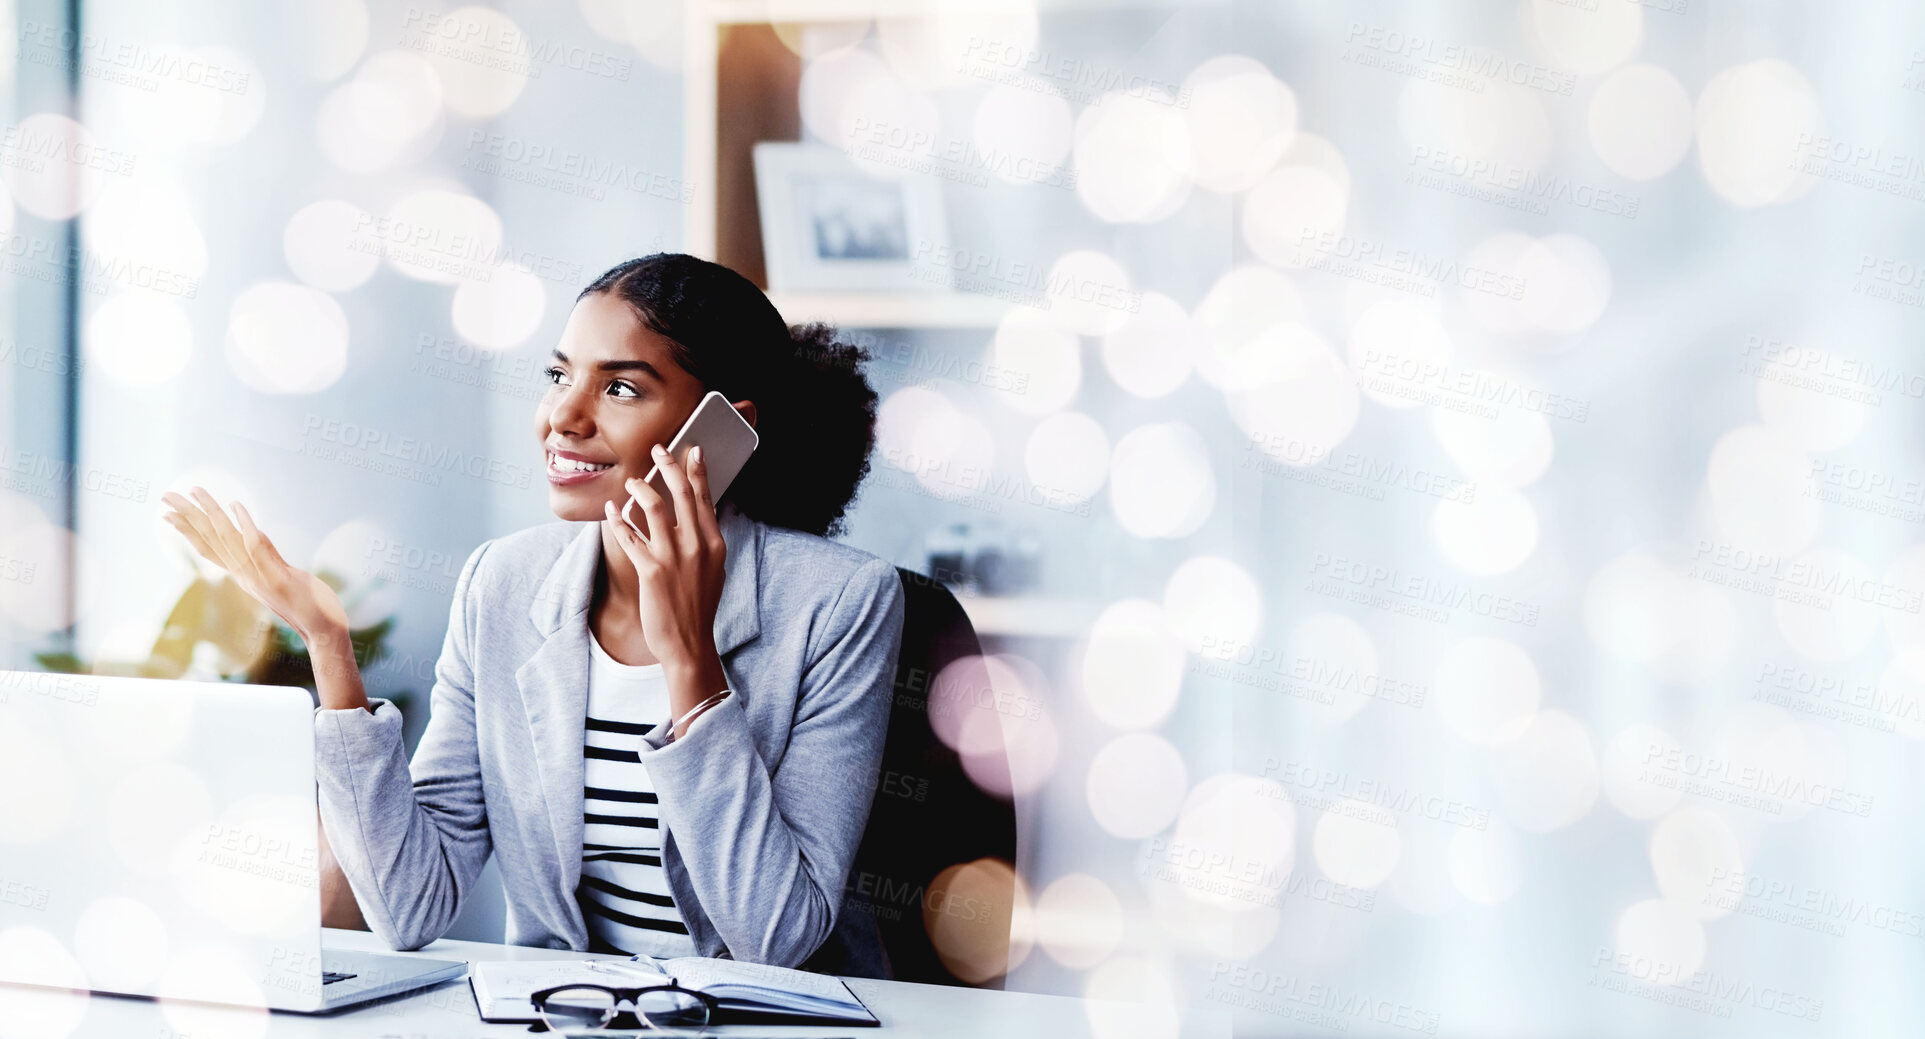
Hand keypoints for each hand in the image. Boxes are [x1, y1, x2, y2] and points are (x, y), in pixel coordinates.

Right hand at [160, 487, 349, 642]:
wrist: (322, 631)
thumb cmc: (304, 607)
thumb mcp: (276, 582)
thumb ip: (263, 564)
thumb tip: (254, 544)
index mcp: (242, 575)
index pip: (208, 550)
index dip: (186, 532)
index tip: (167, 515)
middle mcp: (245, 575)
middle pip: (210, 541)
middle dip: (187, 516)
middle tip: (165, 495)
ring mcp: (259, 576)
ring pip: (228, 539)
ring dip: (210, 512)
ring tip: (194, 491)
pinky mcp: (277, 576)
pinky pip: (257, 547)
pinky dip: (245, 524)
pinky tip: (235, 505)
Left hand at [604, 445, 727, 668]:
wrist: (689, 644)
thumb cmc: (698, 608)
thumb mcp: (713, 570)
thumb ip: (705, 542)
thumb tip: (698, 517)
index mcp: (714, 544)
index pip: (706, 498)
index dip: (697, 471)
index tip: (691, 451)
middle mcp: (696, 546)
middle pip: (681, 493)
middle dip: (668, 466)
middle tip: (658, 450)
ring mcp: (673, 557)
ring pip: (653, 506)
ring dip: (640, 487)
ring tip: (633, 480)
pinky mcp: (650, 570)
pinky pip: (629, 535)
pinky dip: (618, 518)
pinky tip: (612, 510)